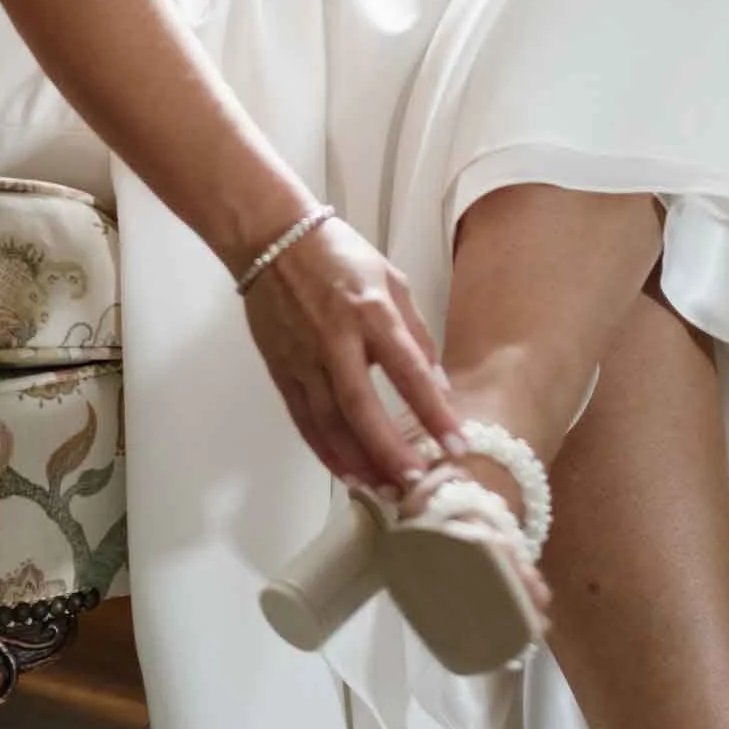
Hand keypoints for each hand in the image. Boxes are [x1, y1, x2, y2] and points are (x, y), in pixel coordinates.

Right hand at [241, 213, 464, 491]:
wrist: (272, 239)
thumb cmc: (340, 255)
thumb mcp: (393, 280)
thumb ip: (416, 333)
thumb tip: (437, 383)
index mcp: (371, 311)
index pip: (408, 370)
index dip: (433, 411)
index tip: (456, 444)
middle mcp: (335, 338)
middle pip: (362, 407)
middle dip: (390, 451)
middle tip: (417, 484)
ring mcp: (303, 357)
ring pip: (329, 422)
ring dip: (358, 461)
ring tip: (385, 490)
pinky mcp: (280, 369)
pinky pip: (304, 419)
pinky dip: (325, 450)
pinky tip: (346, 472)